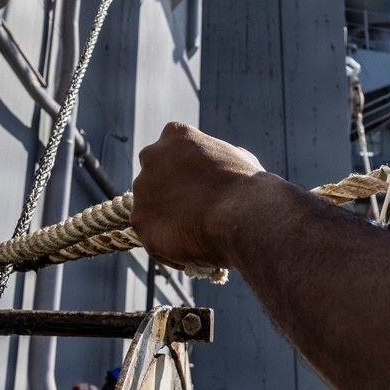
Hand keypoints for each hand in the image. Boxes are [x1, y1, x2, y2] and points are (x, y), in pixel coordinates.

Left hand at [132, 122, 266, 272]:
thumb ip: (219, 158)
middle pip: (153, 178)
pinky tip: (191, 254)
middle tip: (193, 212)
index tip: (198, 187)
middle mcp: (152, 156)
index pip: (170, 151)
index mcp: (176, 135)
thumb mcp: (238, 158)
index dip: (183, 172)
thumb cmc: (249, 187)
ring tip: (195, 236)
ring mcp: (142, 190)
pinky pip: (152, 238)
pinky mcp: (141, 222)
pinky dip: (167, 248)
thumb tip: (229, 161)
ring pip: (149, 209)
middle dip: (167, 194)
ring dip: (166, 221)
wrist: (244, 215)